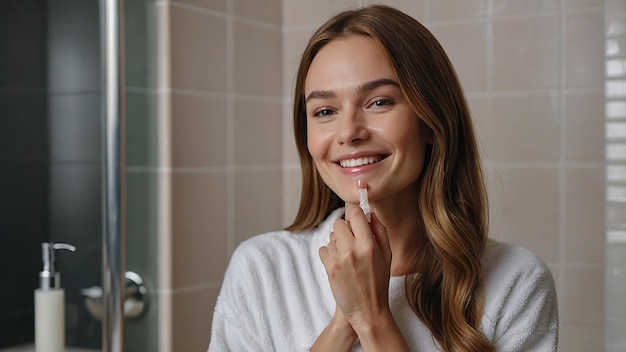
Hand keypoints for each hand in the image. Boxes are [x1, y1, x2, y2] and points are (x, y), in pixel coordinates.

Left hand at [318, 205, 392, 328]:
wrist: (367, 311)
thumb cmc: (379, 283)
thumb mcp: (387, 256)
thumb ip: (380, 232)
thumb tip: (371, 213)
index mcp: (369, 244)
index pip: (355, 214)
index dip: (355, 214)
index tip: (355, 218)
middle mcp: (352, 249)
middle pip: (339, 223)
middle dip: (344, 229)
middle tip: (351, 240)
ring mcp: (338, 259)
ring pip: (330, 237)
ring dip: (337, 243)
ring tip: (347, 257)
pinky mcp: (328, 268)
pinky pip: (323, 249)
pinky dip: (329, 254)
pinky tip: (339, 264)